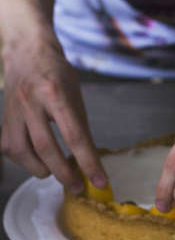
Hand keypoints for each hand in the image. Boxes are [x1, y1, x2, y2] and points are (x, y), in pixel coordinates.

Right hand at [1, 39, 106, 193]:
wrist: (27, 51)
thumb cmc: (57, 74)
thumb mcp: (75, 95)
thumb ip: (80, 126)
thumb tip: (88, 160)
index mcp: (56, 93)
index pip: (76, 136)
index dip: (89, 162)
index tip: (100, 181)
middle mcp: (31, 101)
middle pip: (47, 148)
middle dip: (64, 173)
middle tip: (77, 187)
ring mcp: (13, 109)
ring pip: (23, 152)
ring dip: (42, 169)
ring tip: (56, 172)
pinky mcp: (2, 118)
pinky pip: (11, 148)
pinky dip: (26, 160)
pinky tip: (38, 160)